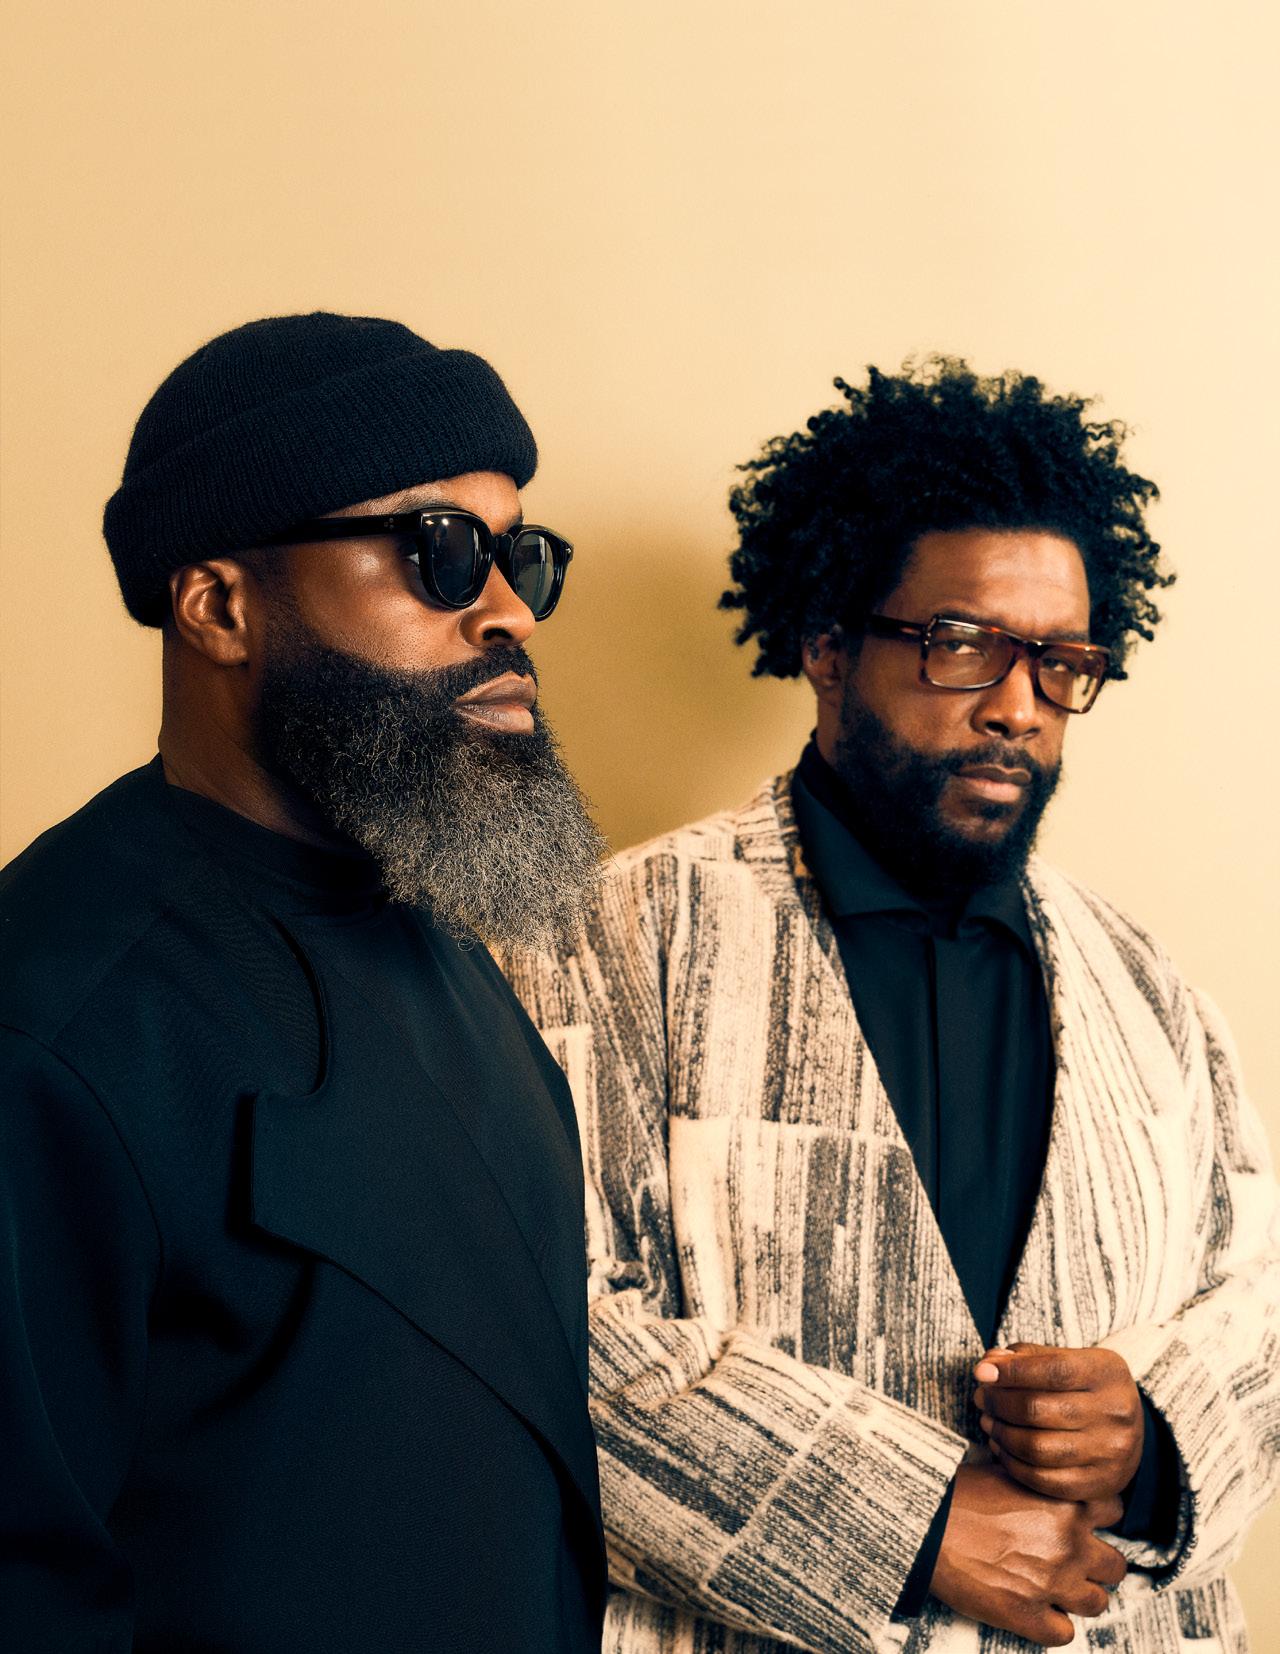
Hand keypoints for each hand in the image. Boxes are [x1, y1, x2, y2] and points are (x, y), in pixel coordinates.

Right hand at [930, 1461, 1126, 1646]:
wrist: (925, 1523)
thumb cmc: (958, 1494)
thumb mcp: (1008, 1473)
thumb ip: (1042, 1487)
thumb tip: (1052, 1491)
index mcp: (1065, 1504)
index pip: (1115, 1513)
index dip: (1099, 1520)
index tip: (1086, 1525)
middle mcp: (1068, 1544)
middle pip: (1115, 1566)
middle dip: (1098, 1565)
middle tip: (1076, 1562)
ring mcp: (1052, 1583)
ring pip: (1098, 1603)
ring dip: (1080, 1597)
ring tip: (1058, 1588)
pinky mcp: (1029, 1615)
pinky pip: (1064, 1633)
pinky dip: (1052, 1624)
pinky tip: (1036, 1608)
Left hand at [973, 1343, 1143, 1502]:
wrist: (1133, 1429)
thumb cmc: (1088, 1387)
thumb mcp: (1070, 1359)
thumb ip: (1029, 1357)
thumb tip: (989, 1363)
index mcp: (1107, 1374)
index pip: (1054, 1371)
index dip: (1012, 1372)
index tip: (982, 1372)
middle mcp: (1113, 1414)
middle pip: (1039, 1410)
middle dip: (998, 1402)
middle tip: (981, 1397)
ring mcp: (1109, 1453)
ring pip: (1037, 1448)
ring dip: (1001, 1434)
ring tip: (988, 1420)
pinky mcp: (1098, 1484)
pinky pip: (1044, 1480)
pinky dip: (1012, 1464)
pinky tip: (1001, 1447)